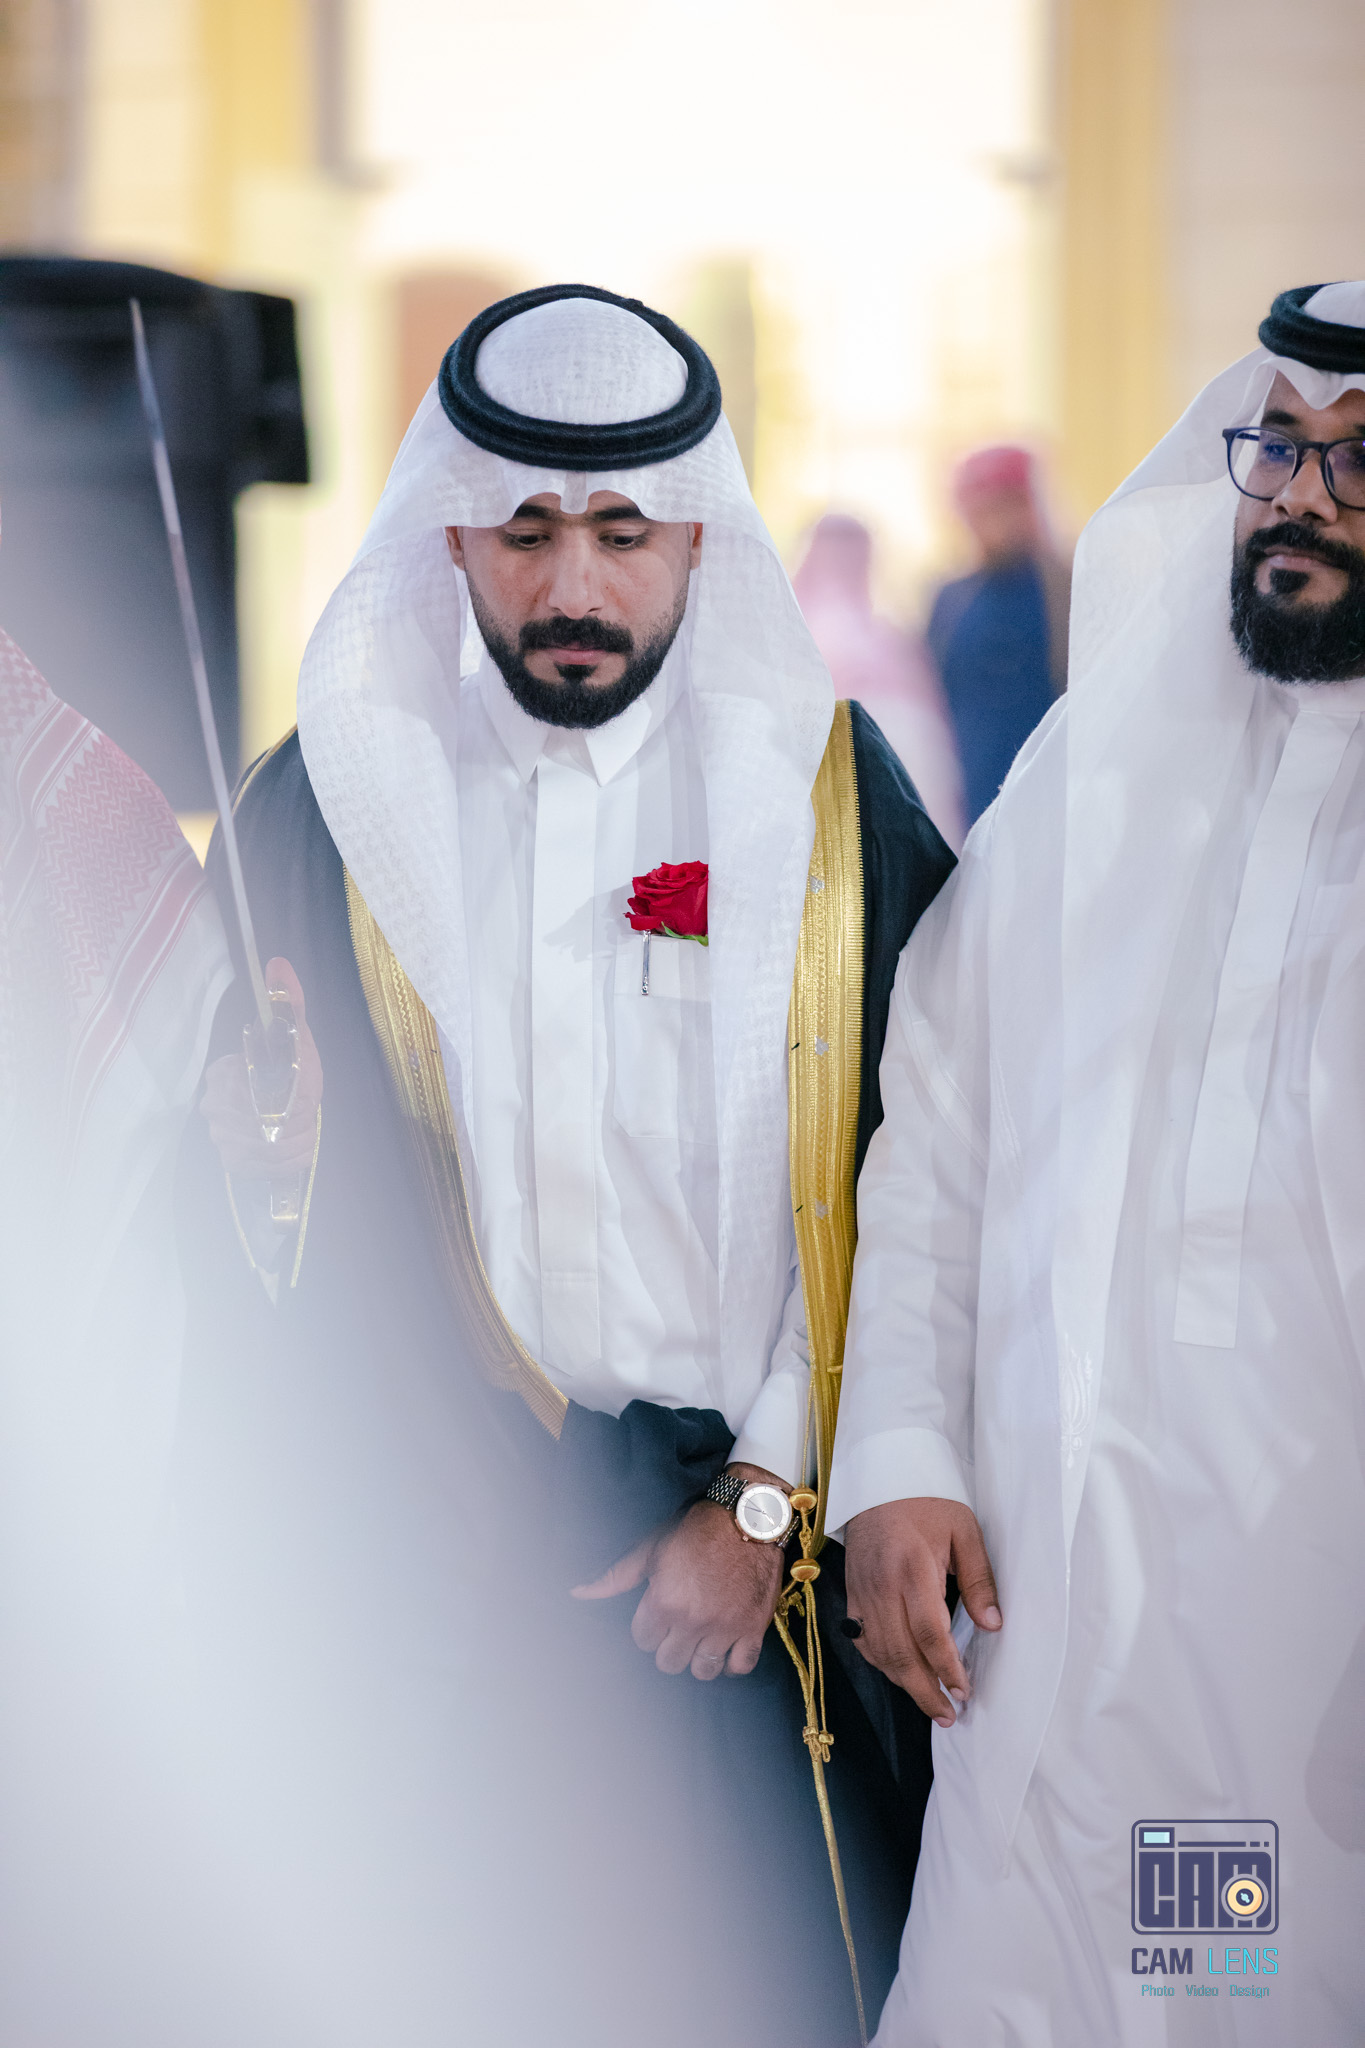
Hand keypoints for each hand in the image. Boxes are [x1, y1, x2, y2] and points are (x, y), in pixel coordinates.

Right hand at [200, 957, 322, 1177]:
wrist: (292, 1118)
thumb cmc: (291, 1075)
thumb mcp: (296, 1040)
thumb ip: (288, 1005)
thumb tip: (279, 964)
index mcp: (223, 1072)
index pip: (256, 1087)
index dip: (289, 1092)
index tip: (302, 1089)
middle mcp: (214, 1104)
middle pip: (263, 1119)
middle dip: (295, 1117)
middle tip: (305, 1111)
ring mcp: (220, 1136)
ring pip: (270, 1144)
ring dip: (297, 1138)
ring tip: (303, 1127)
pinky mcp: (232, 1163)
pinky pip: (270, 1166)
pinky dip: (291, 1158)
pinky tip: (296, 1146)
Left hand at [570, 1463, 785, 1679]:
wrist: (749, 1516)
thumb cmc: (698, 1528)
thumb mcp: (652, 1548)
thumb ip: (616, 1576)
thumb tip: (578, 1592)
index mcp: (663, 1601)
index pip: (642, 1640)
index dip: (647, 1628)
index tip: (657, 1615)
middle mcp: (692, 1620)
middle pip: (669, 1662)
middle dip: (669, 1646)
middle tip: (678, 1627)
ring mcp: (725, 1627)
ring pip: (703, 1671)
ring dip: (698, 1657)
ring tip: (700, 1638)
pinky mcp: (753, 1628)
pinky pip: (739, 1667)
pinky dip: (731, 1662)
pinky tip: (725, 1647)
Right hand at [844, 1496, 1000, 1728]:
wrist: (878, 1480)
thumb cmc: (925, 1502)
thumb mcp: (964, 1531)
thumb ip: (979, 1579)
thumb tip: (993, 1625)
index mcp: (913, 1570)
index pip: (929, 1634)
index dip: (947, 1669)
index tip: (965, 1692)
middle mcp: (883, 1587)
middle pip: (900, 1654)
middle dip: (925, 1691)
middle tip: (948, 1714)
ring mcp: (862, 1592)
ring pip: (879, 1652)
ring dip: (903, 1682)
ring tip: (930, 1701)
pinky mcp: (851, 1592)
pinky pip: (862, 1639)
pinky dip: (880, 1661)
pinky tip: (899, 1671)